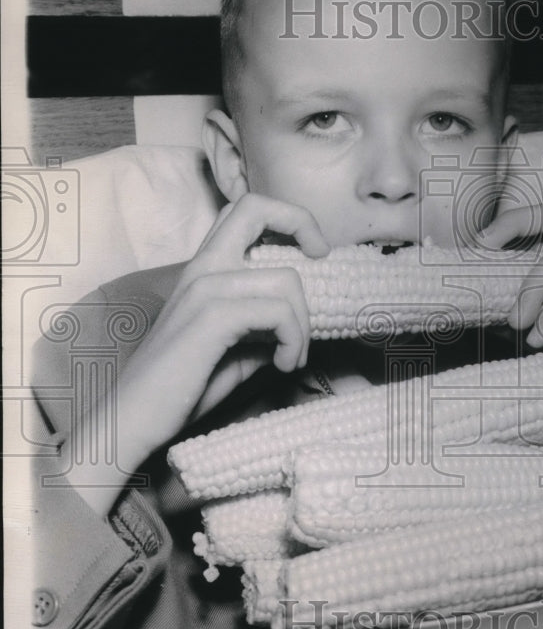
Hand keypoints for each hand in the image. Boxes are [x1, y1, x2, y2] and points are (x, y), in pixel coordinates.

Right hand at [106, 194, 328, 490]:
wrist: (134, 420)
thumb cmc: (181, 389)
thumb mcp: (235, 352)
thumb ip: (264, 329)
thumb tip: (302, 323)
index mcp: (205, 269)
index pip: (245, 211)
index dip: (288, 218)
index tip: (314, 253)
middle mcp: (203, 267)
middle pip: (256, 207)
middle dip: (303, 225)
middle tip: (321, 265)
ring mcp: (205, 288)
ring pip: (285, 279)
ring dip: (303, 323)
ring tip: (292, 356)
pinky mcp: (211, 317)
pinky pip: (277, 312)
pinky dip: (294, 340)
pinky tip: (284, 365)